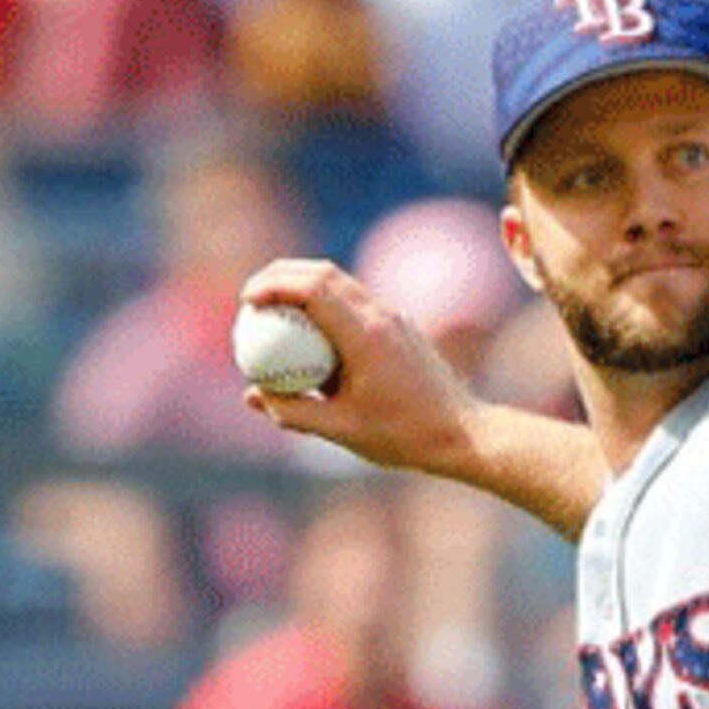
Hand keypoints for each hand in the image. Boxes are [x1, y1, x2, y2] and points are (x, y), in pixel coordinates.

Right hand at [238, 259, 484, 474]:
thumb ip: (292, 412)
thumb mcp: (341, 430)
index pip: (312, 288)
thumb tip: (254, 395)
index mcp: (365, 336)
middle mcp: (381, 317)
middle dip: (281, 274)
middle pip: (323, 272)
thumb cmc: (403, 436)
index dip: (273, 285)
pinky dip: (325, 305)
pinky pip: (355, 303)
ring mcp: (394, 319)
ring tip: (273, 310)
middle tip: (251, 296)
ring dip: (304, 286)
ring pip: (341, 283)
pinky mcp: (400, 328)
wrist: (462, 434)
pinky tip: (309, 334)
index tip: (246, 301)